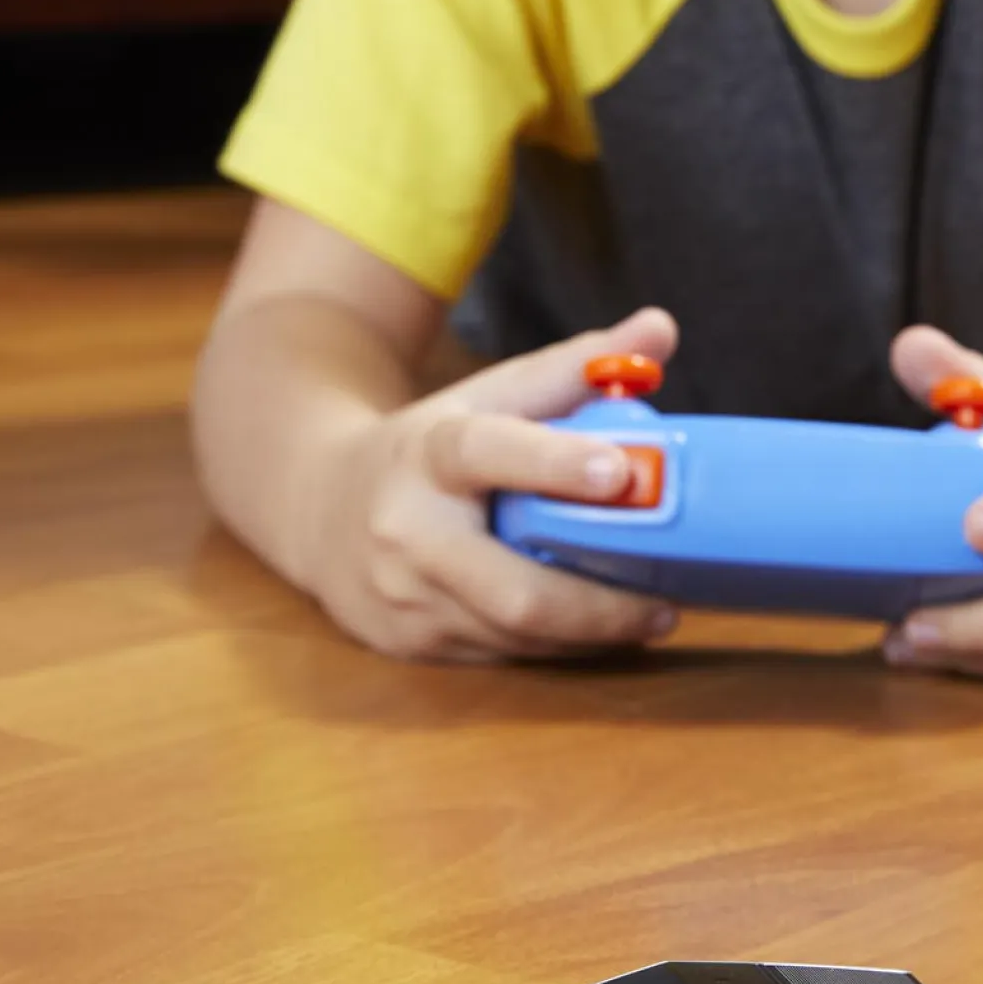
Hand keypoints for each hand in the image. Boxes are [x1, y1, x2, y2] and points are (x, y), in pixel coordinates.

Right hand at [304, 308, 681, 663]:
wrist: (317, 505)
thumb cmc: (432, 446)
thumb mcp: (492, 395)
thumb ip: (578, 365)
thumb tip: (662, 328)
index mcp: (430, 453)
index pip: (488, 453)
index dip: (553, 462)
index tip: (620, 471)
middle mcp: (408, 531)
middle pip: (510, 588)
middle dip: (597, 604)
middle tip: (665, 600)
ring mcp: (404, 597)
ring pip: (515, 633)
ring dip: (591, 632)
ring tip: (650, 615)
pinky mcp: (410, 643)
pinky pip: (502, 655)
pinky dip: (559, 646)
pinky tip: (600, 631)